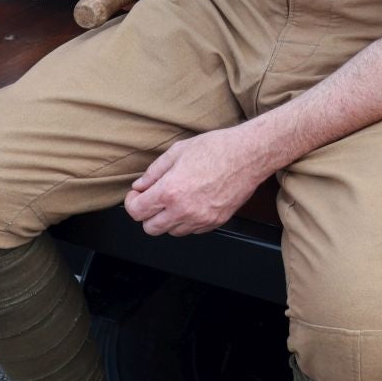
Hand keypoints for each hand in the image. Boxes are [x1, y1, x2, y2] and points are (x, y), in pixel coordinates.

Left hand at [125, 125, 264, 235]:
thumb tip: (140, 186)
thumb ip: (154, 172)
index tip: (137, 194)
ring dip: (167, 219)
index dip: (132, 202)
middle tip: (153, 198)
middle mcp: (183, 210)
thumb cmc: (216, 148)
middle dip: (147, 214)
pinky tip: (192, 202)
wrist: (249, 155)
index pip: (136, 212)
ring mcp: (200, 219)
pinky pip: (192, 230)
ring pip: (171, 232)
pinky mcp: (214, 222)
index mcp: (170, 191)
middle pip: (150, 228)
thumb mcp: (178, 151)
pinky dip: (187, 221)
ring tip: (176, 199)